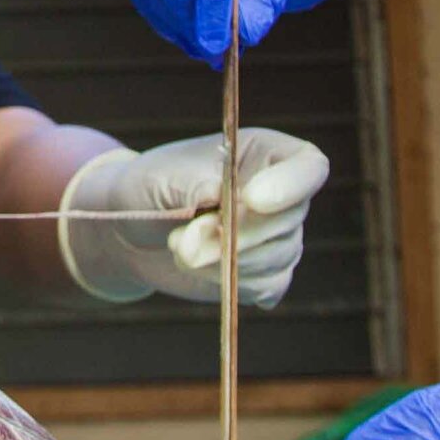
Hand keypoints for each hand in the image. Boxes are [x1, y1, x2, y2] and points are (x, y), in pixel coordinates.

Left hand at [58, 129, 328, 306]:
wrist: (130, 228)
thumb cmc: (149, 186)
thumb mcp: (162, 176)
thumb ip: (195, 187)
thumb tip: (221, 204)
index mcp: (263, 153)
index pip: (308, 166)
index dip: (289, 185)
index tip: (250, 199)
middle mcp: (281, 195)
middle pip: (288, 220)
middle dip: (233, 235)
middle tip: (182, 236)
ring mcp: (277, 237)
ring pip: (276, 257)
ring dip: (222, 261)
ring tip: (178, 245)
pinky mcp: (265, 274)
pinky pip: (267, 285)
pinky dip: (228, 282)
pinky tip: (198, 266)